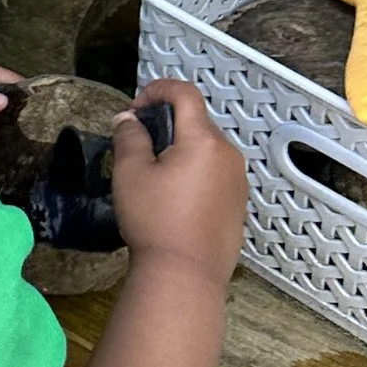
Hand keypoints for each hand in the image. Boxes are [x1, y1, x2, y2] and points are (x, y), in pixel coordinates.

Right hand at [111, 79, 246, 279]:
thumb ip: (129, 137)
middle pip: (197, 123)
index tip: (136, 108)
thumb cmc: (155, 221)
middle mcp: (228, 156)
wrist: (185, 275)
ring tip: (155, 178)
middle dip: (167, 125)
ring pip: (207, 150)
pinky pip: (215, 175)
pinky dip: (195, 174)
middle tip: (139, 147)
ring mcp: (237, 182)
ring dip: (181, 151)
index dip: (158, 90)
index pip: (185, 94)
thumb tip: (129, 119)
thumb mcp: (130, 174)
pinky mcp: (238, 205)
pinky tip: (174, 201)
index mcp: (203, 141)